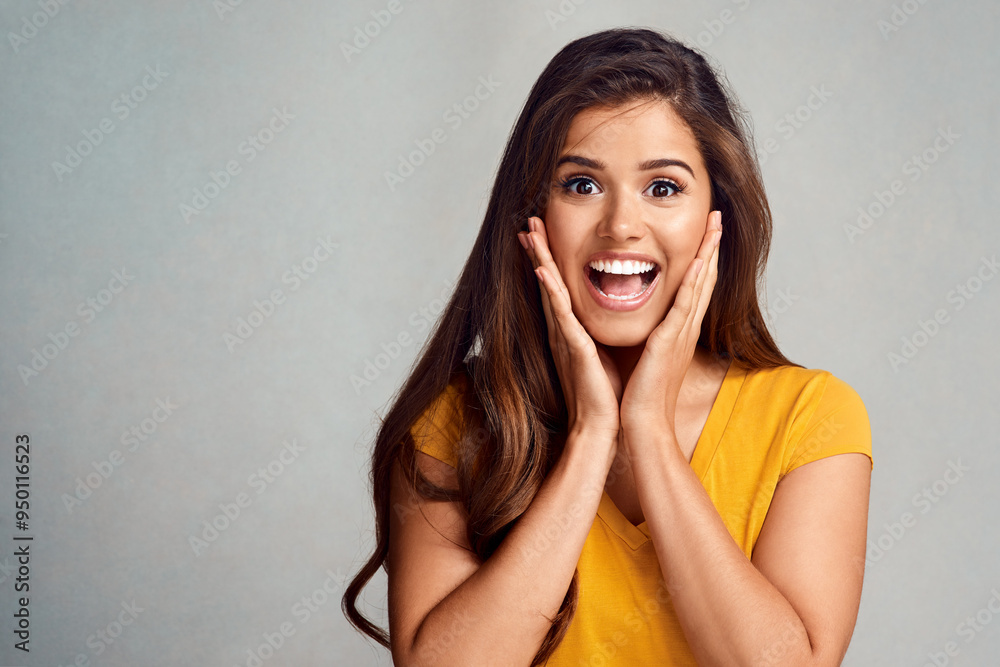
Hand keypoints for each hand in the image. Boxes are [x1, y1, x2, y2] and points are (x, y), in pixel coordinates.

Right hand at [519, 216, 621, 442]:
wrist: (602, 427)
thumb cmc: (606, 395)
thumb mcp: (603, 355)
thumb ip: (598, 335)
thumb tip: (606, 320)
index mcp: (572, 330)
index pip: (558, 287)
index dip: (549, 260)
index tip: (542, 234)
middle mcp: (563, 330)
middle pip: (548, 281)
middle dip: (538, 251)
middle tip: (529, 221)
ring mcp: (565, 337)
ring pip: (550, 290)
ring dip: (539, 260)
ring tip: (529, 233)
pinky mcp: (573, 348)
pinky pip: (560, 315)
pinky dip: (551, 292)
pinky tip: (543, 272)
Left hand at [619, 210, 721, 438]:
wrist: (641, 423)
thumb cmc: (640, 394)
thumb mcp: (647, 355)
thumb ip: (649, 335)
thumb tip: (645, 323)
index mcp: (678, 330)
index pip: (694, 286)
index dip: (702, 257)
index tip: (705, 231)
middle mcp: (685, 328)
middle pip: (704, 277)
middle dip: (711, 245)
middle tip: (717, 215)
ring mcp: (681, 333)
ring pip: (699, 283)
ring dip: (707, 251)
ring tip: (714, 223)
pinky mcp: (670, 340)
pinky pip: (685, 303)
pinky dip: (693, 279)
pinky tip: (698, 258)